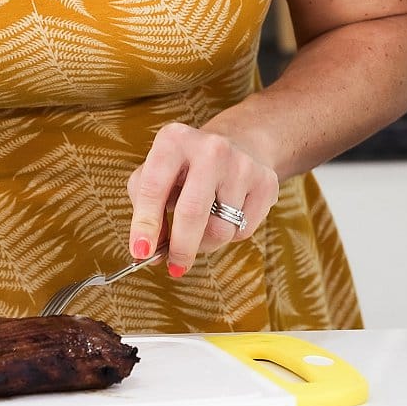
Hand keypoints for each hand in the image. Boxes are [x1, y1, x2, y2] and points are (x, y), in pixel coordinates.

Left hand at [126, 122, 278, 276]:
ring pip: (220, 229)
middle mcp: (210, 148)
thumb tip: (148, 249)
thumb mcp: (156, 173)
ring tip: (200, 231)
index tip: (140, 252)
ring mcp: (241, 164)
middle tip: (175, 265)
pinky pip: (243, 231)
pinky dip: (229, 235)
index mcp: (174, 140)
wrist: (238, 144)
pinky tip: (225, 216)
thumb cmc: (187, 167)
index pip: (154, 188)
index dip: (144, 224)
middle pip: (193, 212)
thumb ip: (145, 208)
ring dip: (205, 243)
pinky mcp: (266, 182)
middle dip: (180, 247)